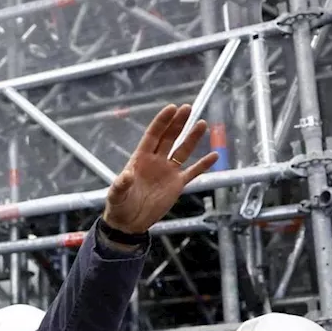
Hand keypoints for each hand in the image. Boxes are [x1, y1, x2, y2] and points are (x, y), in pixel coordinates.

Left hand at [102, 103, 219, 233]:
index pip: (153, 136)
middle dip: (178, 123)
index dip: (162, 122)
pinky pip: (192, 172)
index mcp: (140, 159)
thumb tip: (125, 175)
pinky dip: (203, 165)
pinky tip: (214, 155)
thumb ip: (121, 185)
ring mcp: (167, 172)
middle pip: (169, 138)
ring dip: (192, 138)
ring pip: (182, 151)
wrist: (129, 223)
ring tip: (202, 123)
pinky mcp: (177, 185)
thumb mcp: (117, 196)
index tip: (171, 108)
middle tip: (188, 107)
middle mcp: (155, 162)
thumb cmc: (119, 207)